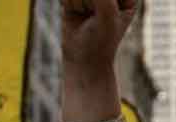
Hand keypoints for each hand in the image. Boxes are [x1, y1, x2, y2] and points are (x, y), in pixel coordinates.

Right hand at [61, 0, 136, 121]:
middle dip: (88, 0)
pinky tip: (75, 13)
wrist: (84, 60)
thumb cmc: (102, 41)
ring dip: (78, 2)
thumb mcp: (107, 15)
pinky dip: (68, 2)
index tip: (100, 13)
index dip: (100, 3)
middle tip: (92, 15)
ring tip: (85, 16)